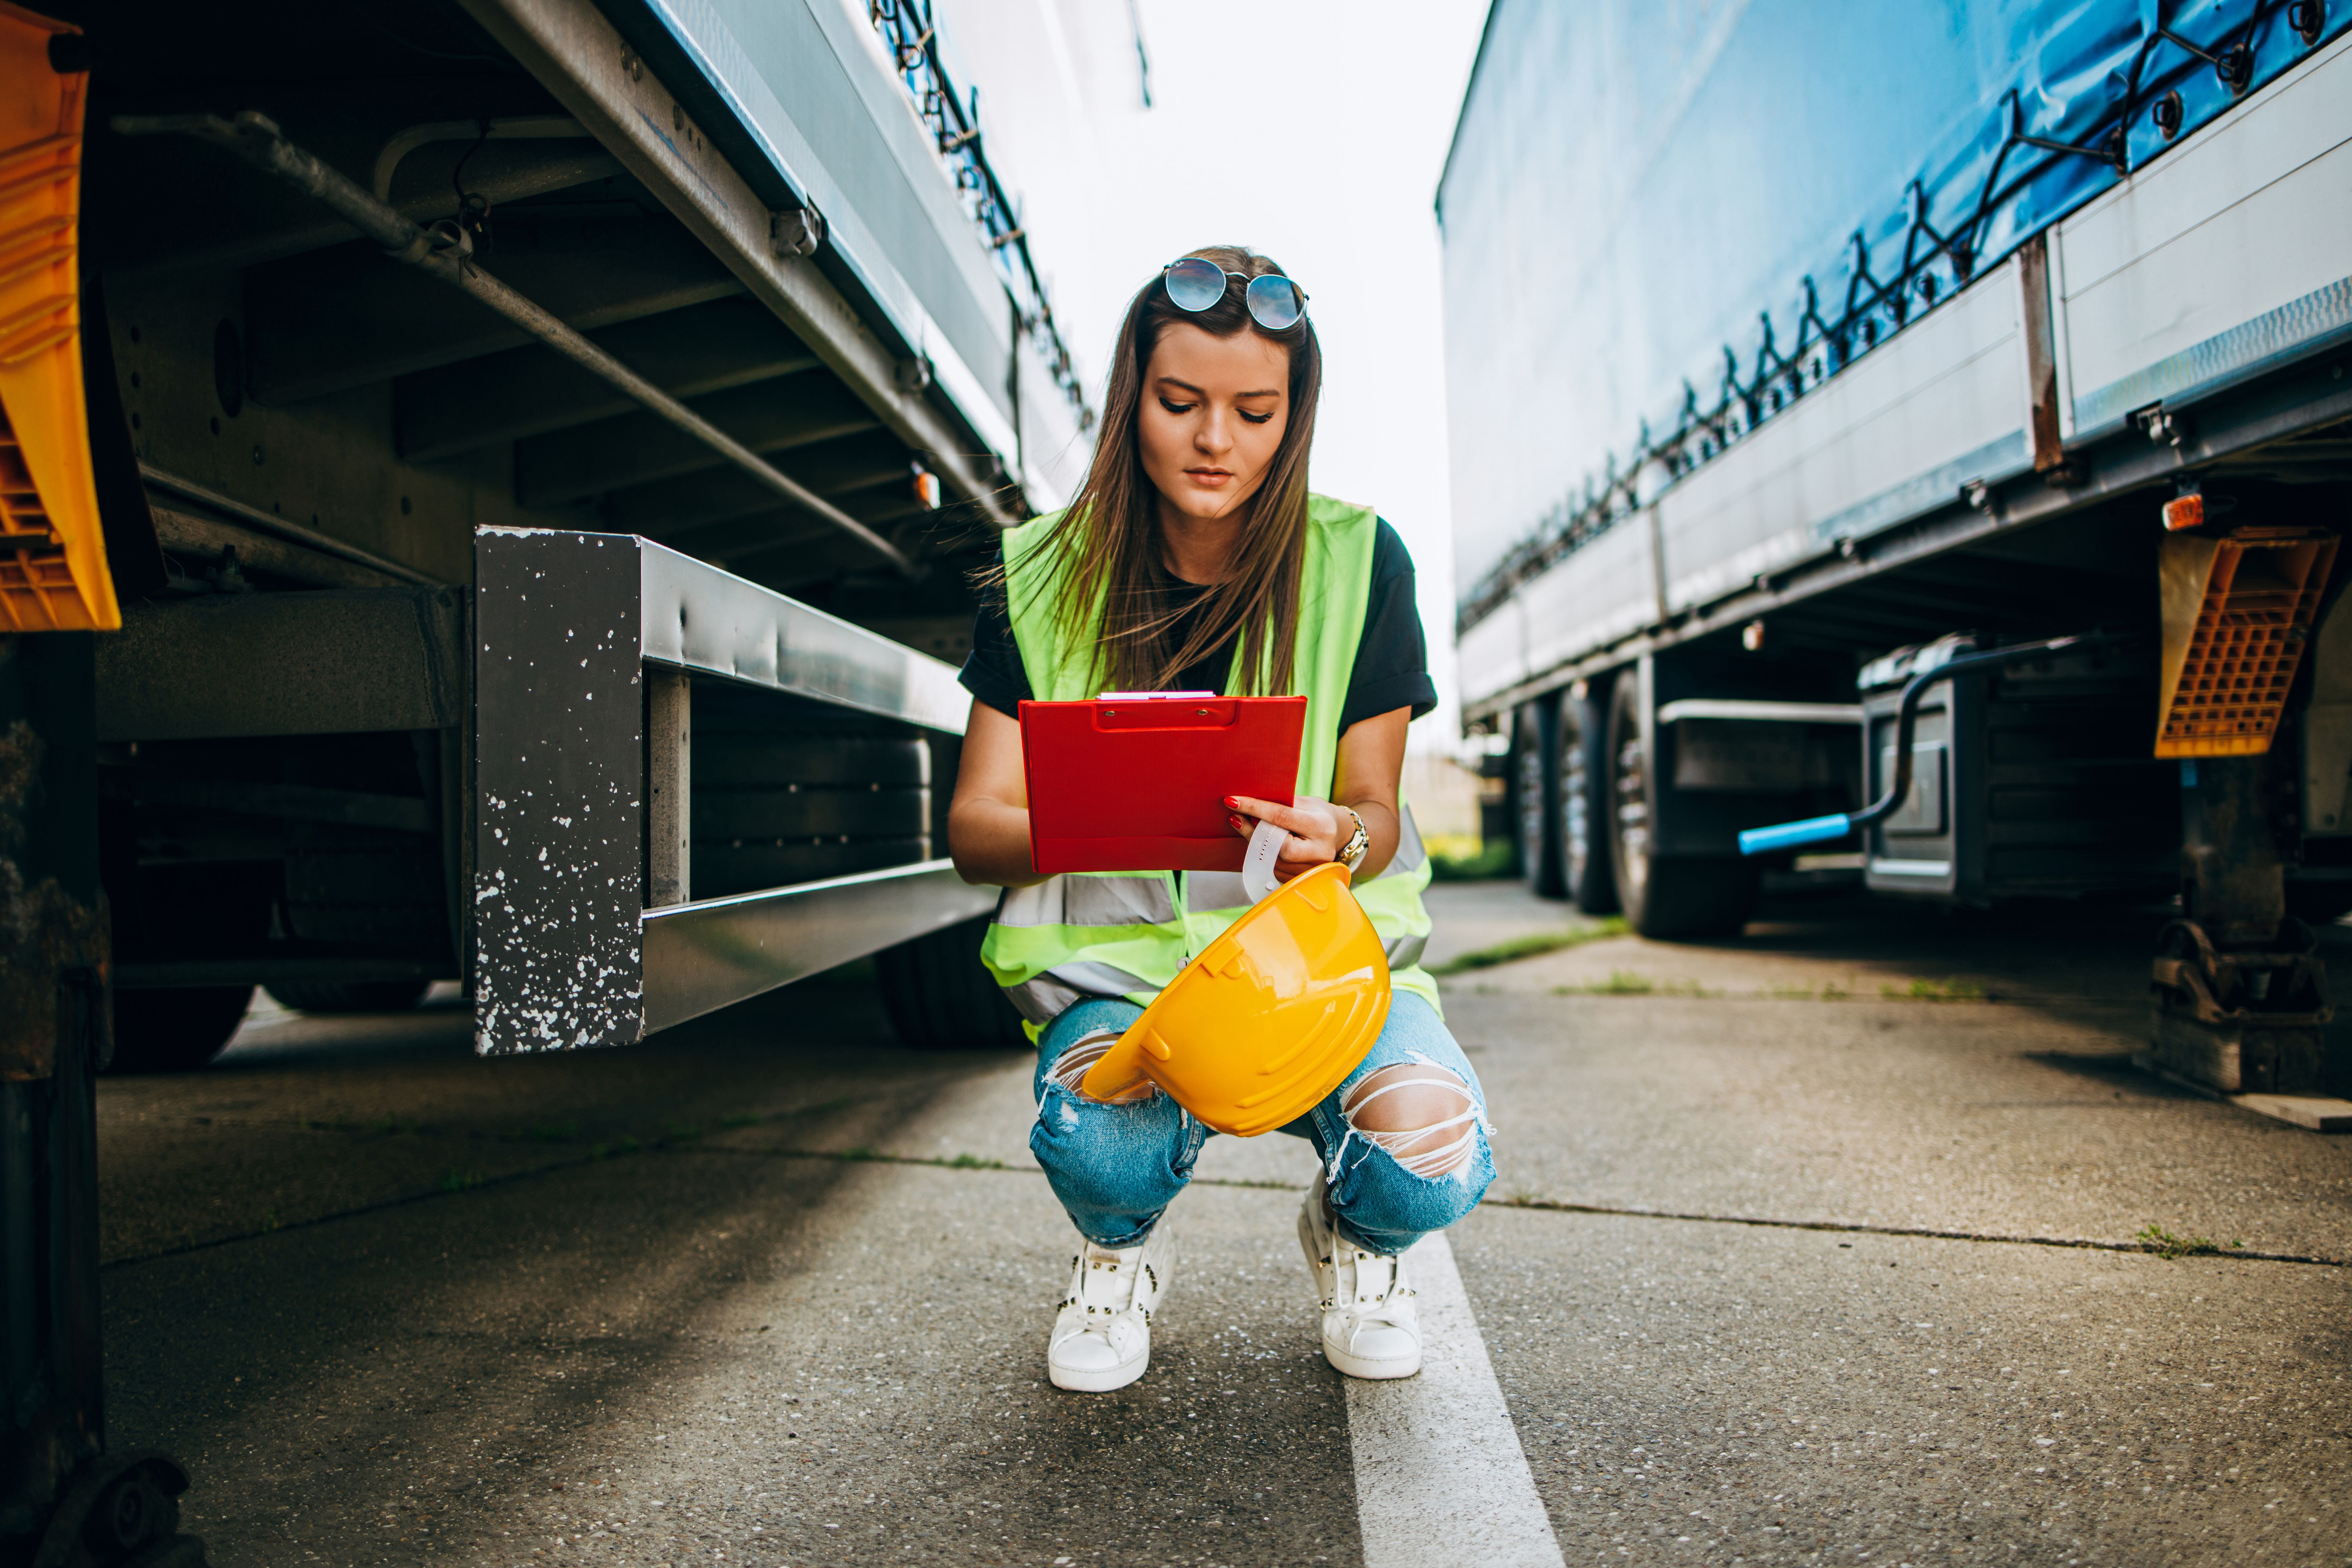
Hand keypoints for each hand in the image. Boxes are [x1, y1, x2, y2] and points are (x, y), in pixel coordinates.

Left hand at [1226, 794, 1345, 881]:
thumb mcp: (1307, 803)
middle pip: (1279, 848)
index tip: (1232, 801)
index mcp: (1321, 827)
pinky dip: (1263, 858)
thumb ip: (1283, 805)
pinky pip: (1275, 872)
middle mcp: (1320, 852)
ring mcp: (1313, 870)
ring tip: (1247, 829)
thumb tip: (1250, 806)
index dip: (1255, 809)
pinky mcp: (1303, 880)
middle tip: (1237, 818)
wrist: (1340, 836)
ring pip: (1274, 862)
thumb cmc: (1319, 815)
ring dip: (1255, 846)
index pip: (1282, 817)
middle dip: (1255, 833)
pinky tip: (1259, 845)